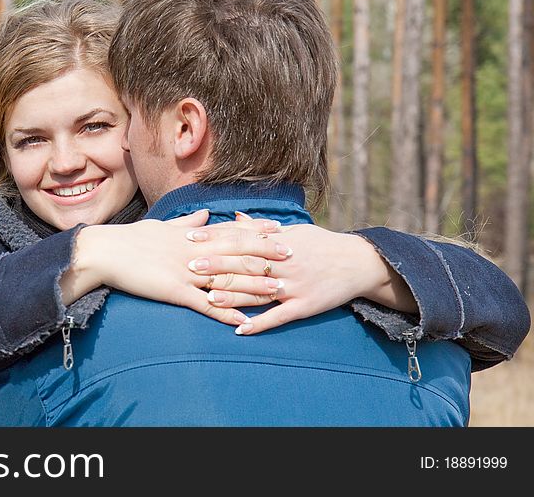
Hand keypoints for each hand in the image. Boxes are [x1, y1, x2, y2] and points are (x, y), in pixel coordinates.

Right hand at [66, 209, 291, 326]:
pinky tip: (243, 321)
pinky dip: (226, 312)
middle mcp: (195, 251)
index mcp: (193, 236)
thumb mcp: (162, 226)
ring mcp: (186, 272)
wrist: (106, 252)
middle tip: (293, 256)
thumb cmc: (131, 239)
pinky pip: (206, 304)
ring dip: (255, 285)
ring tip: (279, 291)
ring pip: (228, 278)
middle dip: (267, 254)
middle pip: (238, 252)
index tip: (280, 228)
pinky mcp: (175, 292)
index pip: (232, 230)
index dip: (257, 230)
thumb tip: (206, 213)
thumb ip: (187, 223)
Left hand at [191, 222, 417, 334]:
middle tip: (190, 265)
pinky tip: (239, 330)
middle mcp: (284, 262)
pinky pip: (278, 317)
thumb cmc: (321, 244)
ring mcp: (294, 285)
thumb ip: (260, 228)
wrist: (358, 263)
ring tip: (207, 298)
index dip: (215, 238)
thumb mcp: (293, 230)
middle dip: (217, 265)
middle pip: (245, 263)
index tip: (190, 237)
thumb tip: (234, 217)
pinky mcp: (304, 305)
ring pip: (258, 291)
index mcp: (278, 242)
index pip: (240, 238)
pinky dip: (259, 324)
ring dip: (232, 295)